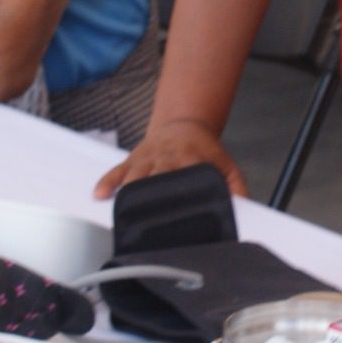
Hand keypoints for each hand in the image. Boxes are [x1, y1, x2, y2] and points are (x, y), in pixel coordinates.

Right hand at [93, 119, 246, 198]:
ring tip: (120, 211)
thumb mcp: (225, 164)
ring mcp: (147, 158)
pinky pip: (117, 171)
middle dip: (150, 196)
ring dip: (128, 192)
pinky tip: (99, 195)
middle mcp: (166, 158)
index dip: (182, 194)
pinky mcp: (133, 159)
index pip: (186, 177)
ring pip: (134, 175)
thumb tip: (242, 207)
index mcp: (190, 159)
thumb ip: (235, 186)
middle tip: (146, 219)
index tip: (179, 213)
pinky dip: (107, 182)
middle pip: (156, 178)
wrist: (184, 123)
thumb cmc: (204, 149)